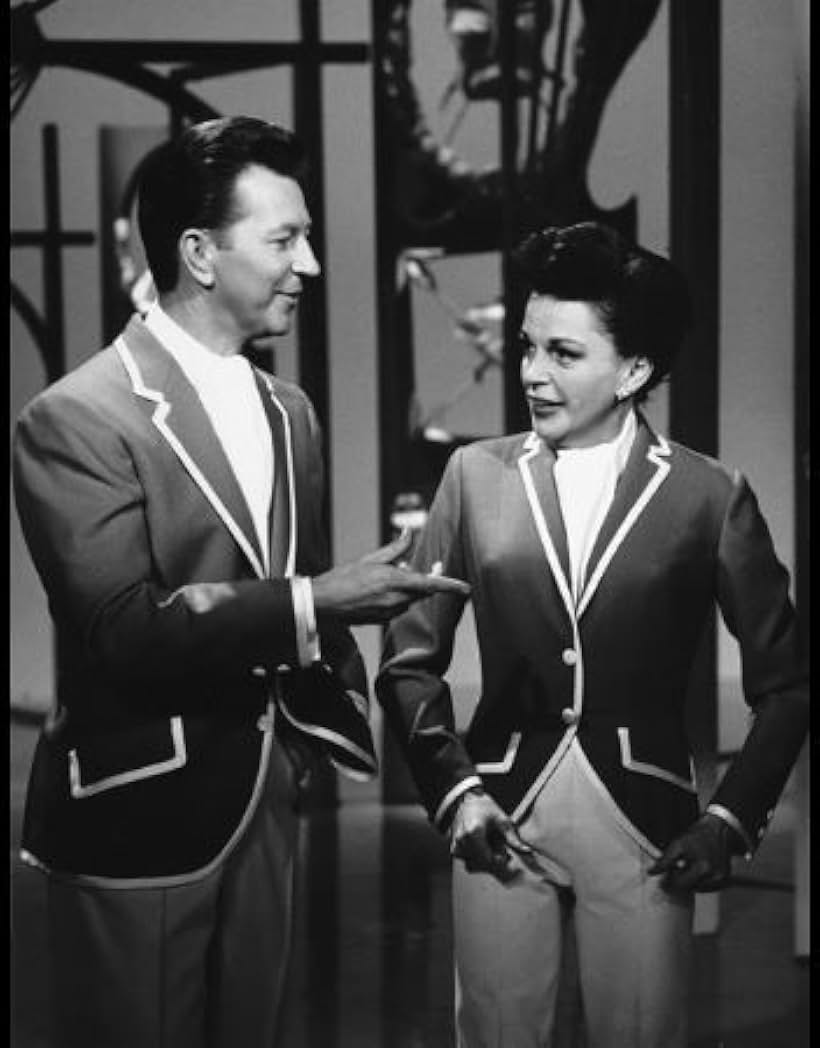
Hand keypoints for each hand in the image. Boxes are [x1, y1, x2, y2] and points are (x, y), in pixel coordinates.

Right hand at [312, 529, 469, 624]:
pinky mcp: (383, 620)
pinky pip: (399, 607)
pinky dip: (398, 596)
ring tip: (388, 575)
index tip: (466, 588)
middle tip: (427, 564)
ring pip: (411, 599)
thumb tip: (408, 532)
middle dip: (426, 578)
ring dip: (408, 587)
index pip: (430, 584)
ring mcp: (390, 612)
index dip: (450, 585)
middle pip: (423, 590)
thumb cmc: (343, 579)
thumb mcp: (371, 559)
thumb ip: (395, 548)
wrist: (323, 604)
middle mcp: (396, 600)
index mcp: (394, 582)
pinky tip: (380, 589)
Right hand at [449, 788, 534, 883]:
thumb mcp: (502, 820)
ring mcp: (456, 842)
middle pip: (481, 861)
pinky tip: (477, 846)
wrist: (466, 798)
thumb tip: (527, 851)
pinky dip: (471, 855)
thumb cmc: (484, 807)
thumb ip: (513, 838)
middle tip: (499, 847)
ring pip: (472, 861)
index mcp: (474, 832)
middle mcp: (463, 839)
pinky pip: (463, 857)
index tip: (505, 854)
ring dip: (482, 857)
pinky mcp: (452, 844)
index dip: (499, 859)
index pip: (488, 859)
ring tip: (488, 844)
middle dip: (492, 857)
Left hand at [648, 813, 739, 892]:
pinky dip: (699, 881)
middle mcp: (714, 876)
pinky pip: (707, 886)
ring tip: (687, 868)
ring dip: (689, 882)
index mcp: (702, 868)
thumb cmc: (696, 836)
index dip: (669, 882)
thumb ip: (665, 861)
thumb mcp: (678, 844)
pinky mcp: (725, 878)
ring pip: (698, 888)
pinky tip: (696, 870)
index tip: (662, 879)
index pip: (680, 884)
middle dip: (679, 881)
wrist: (718, 829)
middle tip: (674, 871)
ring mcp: (721, 878)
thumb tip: (651, 873)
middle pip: (689, 888)